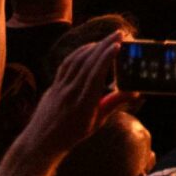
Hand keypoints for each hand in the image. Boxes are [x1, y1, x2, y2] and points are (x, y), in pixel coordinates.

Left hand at [22, 32, 124, 154]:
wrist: (41, 142)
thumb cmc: (72, 134)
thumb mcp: (96, 122)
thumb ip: (114, 104)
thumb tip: (134, 92)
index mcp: (84, 104)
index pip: (96, 75)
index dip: (106, 58)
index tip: (117, 45)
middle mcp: (71, 93)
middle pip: (88, 63)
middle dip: (104, 45)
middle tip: (119, 33)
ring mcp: (60, 88)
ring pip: (76, 60)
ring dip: (92, 46)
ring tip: (106, 39)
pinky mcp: (53, 85)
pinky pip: (66, 64)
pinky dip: (78, 53)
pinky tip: (87, 48)